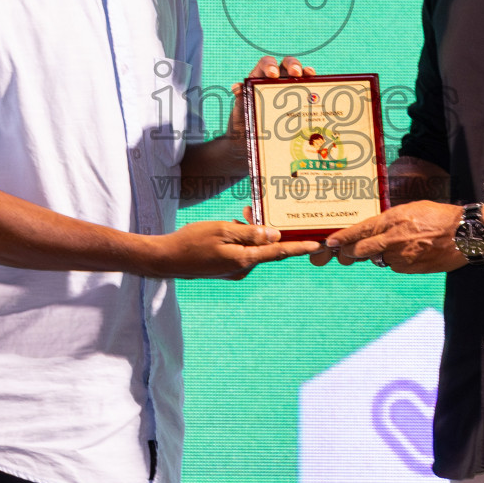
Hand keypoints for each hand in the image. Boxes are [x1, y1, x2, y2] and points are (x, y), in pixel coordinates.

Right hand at [147, 217, 317, 279]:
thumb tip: (275, 235)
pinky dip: (241, 239)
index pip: (279, 252)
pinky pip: (242, 252)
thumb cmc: (191, 242)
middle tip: (252, 211)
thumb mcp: (222, 230)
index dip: (299, 247)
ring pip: (252, 248)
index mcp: (244, 260)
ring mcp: (234, 271)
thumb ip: (250, 233)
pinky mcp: (227, 269)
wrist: (166, 260)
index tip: (318, 245)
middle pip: (265, 247)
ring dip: (249, 232)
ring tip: (239, 215)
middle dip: (265, 229)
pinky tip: (231, 228)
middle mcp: (243, 269)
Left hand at [226, 56, 315, 138]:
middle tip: (296, 73)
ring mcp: (289, 89)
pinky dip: (313, 89)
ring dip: (307, 73)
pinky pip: (308, 91)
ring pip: (301, 75)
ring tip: (310, 76)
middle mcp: (276, 79)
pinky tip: (317, 94)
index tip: (273, 74)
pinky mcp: (298, 100)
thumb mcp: (240, 108)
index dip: (271, 65)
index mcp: (260, 76)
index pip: (266, 63)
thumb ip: (240, 97)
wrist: (249, 138)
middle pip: (287, 64)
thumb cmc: (243, 119)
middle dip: (293, 65)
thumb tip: (237, 87)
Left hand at [310, 200, 465, 273]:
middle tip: (344, 254)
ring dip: (381, 256)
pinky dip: (397, 262)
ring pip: (379, 260)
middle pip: (361, 250)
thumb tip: (375, 231)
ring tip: (398, 246)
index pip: (361, 231)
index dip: (343, 238)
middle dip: (350, 253)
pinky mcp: (411, 269)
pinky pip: (395, 267)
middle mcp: (393, 239)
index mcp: (392, 220)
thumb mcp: (411, 209)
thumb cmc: (439, 217)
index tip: (330, 243)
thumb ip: (390, 221)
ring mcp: (402, 256)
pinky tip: (411, 253)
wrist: (465, 233)